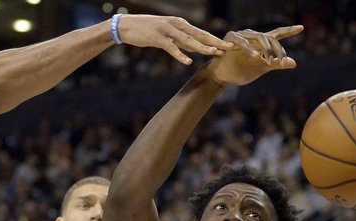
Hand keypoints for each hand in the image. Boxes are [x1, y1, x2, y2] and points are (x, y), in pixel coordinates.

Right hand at [118, 15, 233, 64]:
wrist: (126, 26)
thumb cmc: (146, 31)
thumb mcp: (167, 35)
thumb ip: (180, 40)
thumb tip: (193, 48)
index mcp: (180, 24)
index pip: (201, 33)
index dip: (215, 39)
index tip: (228, 45)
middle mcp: (176, 25)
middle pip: (199, 35)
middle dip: (215, 42)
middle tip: (229, 48)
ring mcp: (167, 30)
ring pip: (188, 40)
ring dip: (201, 47)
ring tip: (214, 52)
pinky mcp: (157, 38)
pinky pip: (171, 47)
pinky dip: (179, 54)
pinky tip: (187, 61)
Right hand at [204, 25, 302, 85]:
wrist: (222, 77)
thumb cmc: (240, 71)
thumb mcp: (261, 69)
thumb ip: (276, 64)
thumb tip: (294, 63)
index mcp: (261, 44)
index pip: (277, 35)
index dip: (289, 31)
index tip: (301, 28)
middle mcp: (253, 37)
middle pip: (270, 37)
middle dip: (278, 49)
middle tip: (281, 61)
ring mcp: (242, 36)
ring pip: (259, 37)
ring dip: (266, 49)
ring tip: (269, 62)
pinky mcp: (231, 39)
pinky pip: (242, 41)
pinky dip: (249, 48)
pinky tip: (255, 56)